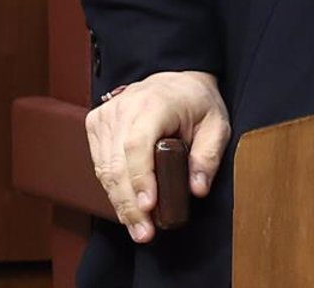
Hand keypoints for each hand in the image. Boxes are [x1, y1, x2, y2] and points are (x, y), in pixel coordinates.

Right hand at [85, 70, 229, 242]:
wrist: (175, 81)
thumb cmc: (196, 102)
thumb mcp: (217, 123)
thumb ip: (209, 155)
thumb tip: (198, 189)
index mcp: (154, 103)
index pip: (137, 145)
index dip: (140, 178)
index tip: (148, 206)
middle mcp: (124, 107)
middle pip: (117, 163)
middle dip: (130, 203)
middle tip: (144, 232)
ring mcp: (106, 115)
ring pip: (104, 169)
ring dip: (120, 202)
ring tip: (137, 227)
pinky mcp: (96, 124)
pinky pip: (99, 164)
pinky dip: (112, 188)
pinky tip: (126, 208)